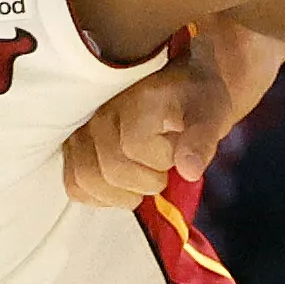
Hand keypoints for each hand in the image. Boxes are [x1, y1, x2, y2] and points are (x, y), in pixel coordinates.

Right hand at [64, 40, 246, 207]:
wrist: (178, 88)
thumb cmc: (194, 100)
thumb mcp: (212, 112)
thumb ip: (202, 138)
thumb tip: (189, 171)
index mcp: (133, 98)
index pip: (134, 147)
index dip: (162, 159)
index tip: (177, 147)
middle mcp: (99, 111)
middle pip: (110, 170)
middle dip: (145, 180)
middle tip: (161, 167)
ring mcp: (80, 129)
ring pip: (86, 181)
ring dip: (121, 192)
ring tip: (142, 176)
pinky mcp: (72, 147)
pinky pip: (75, 186)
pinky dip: (100, 195)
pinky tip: (122, 185)